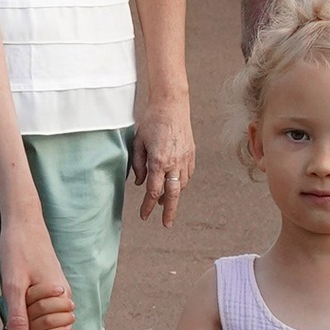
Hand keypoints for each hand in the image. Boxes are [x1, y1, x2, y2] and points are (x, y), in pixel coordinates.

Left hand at [0, 214, 71, 329]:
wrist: (24, 222)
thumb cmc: (18, 250)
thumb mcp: (13, 285)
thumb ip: (19, 317)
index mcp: (60, 298)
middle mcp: (66, 297)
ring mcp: (61, 292)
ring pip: (57, 327)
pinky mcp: (54, 288)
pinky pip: (52, 316)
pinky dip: (40, 328)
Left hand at [130, 93, 195, 226]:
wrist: (172, 105)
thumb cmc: (151, 121)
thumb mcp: (138, 142)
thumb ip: (138, 164)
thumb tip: (139, 183)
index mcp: (158, 161)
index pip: (152, 191)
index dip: (147, 205)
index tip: (143, 215)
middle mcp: (174, 163)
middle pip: (173, 195)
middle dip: (169, 212)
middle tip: (166, 225)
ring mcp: (185, 159)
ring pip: (181, 185)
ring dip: (174, 196)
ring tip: (165, 202)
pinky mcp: (192, 153)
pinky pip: (188, 174)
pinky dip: (181, 183)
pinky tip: (175, 184)